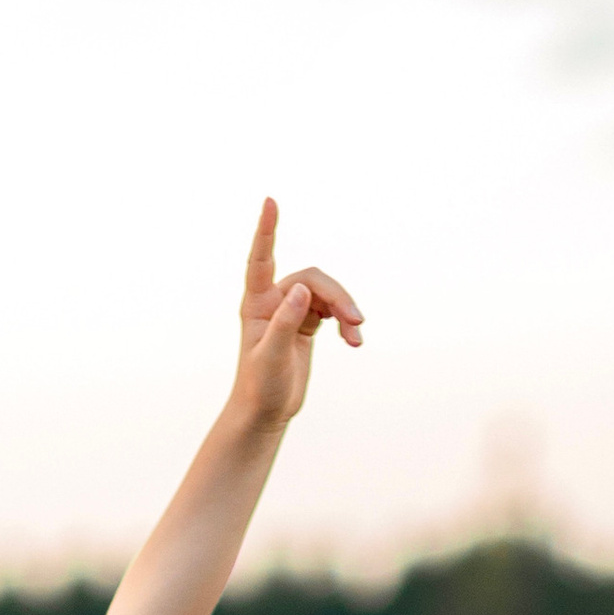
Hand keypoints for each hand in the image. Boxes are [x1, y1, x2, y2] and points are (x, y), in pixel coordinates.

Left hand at [234, 198, 362, 430]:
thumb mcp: (271, 357)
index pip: (261, 258)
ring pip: (327, 294)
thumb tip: (303, 290)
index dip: (266, 230)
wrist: (264, 413)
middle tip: (356, 322)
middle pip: (313, 280)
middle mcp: (274, 301)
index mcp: (257, 303)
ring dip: (345, 311)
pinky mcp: (306, 323)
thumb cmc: (260, 387)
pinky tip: (354, 341)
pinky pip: (332, 311)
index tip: (270, 201)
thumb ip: (285, 323)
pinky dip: (345, 324)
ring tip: (357, 338)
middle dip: (337, 297)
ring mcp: (291, 310)